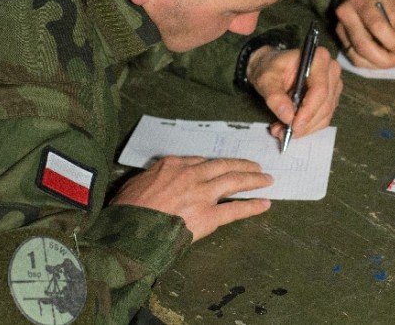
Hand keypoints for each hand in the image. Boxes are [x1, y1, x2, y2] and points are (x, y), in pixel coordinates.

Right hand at [111, 156, 271, 240]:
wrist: (129, 231)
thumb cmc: (127, 209)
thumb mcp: (138, 181)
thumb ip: (156, 176)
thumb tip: (163, 179)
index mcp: (173, 165)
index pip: (202, 161)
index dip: (218, 164)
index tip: (226, 166)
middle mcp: (191, 175)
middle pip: (224, 166)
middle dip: (243, 166)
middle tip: (257, 166)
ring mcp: (201, 195)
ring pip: (234, 182)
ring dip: (254, 179)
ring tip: (267, 180)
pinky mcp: (207, 217)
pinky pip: (235, 210)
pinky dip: (252, 206)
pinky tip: (265, 204)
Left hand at [247, 45, 341, 139]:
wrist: (272, 68)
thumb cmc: (270, 68)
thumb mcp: (266, 79)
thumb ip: (275, 97)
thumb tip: (288, 116)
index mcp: (319, 58)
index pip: (320, 90)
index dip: (308, 111)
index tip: (294, 126)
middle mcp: (331, 70)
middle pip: (325, 104)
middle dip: (304, 123)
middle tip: (282, 132)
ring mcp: (334, 85)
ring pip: (325, 114)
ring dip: (305, 128)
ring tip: (282, 131)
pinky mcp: (331, 98)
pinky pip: (324, 118)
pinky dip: (308, 127)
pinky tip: (291, 127)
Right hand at [334, 0, 394, 68]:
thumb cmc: (386, 2)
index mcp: (362, 0)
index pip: (377, 26)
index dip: (392, 41)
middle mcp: (346, 13)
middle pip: (363, 45)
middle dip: (385, 59)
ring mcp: (340, 27)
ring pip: (357, 56)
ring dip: (378, 65)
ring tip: (393, 62)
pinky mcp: (340, 39)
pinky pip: (354, 59)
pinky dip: (370, 64)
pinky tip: (382, 61)